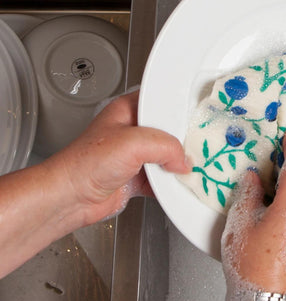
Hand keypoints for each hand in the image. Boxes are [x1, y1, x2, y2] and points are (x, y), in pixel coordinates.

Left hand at [0, 89, 189, 278]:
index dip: (181, 108)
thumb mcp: (133, 142)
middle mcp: (134, 130)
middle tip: (200, 143)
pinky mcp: (137, 177)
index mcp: (130, 110)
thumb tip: (183, 160)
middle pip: (170, 131)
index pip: (163, 102)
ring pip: (168, 155)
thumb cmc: (86, 163)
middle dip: (184, 140)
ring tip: (192, 164)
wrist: (70, 198)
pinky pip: (162, 178)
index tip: (200, 116)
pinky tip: (180, 183)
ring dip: (178, 163)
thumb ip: (166, 146)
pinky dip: (172, 183)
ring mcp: (136, 155)